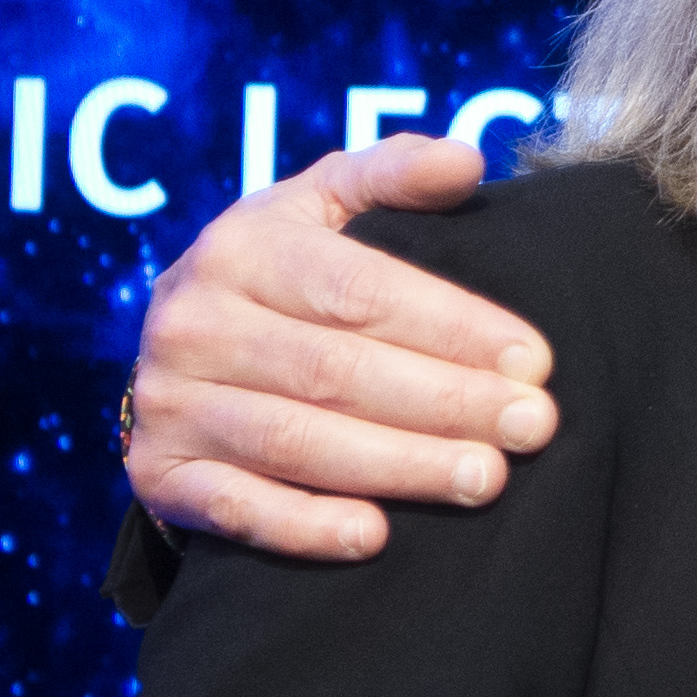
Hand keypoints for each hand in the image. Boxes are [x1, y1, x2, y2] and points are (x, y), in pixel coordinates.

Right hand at [117, 138, 555, 562]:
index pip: (360, 291)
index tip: (537, 361)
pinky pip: (236, 509)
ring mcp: (171, 402)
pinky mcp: (159, 475)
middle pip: (335, 369)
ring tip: (485, 479)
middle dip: (445, 401)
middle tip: (532, 428)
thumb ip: (393, 174)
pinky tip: (374, 537)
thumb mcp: (324, 207)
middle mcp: (193, 321)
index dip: (453, 326)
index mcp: (242, 247)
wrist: (181, 351)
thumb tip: (466, 160)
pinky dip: (304, 527)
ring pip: (295, 441)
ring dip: (398, 465)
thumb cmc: (285, 274)